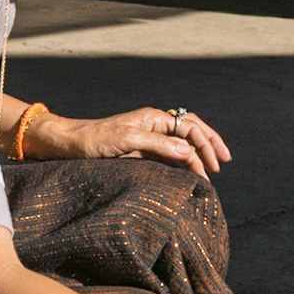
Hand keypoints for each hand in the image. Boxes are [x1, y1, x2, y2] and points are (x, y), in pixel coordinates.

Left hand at [30, 107, 231, 177]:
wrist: (69, 145)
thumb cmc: (94, 140)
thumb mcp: (126, 142)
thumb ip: (158, 146)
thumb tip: (189, 153)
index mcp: (154, 118)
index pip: (190, 127)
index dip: (206, 145)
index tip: (215, 166)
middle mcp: (154, 126)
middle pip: (191, 131)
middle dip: (209, 145)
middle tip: (223, 163)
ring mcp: (148, 138)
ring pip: (181, 144)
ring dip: (197, 156)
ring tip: (209, 173)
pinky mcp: (140, 152)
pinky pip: (169, 156)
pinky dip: (182, 164)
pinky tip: (188, 175)